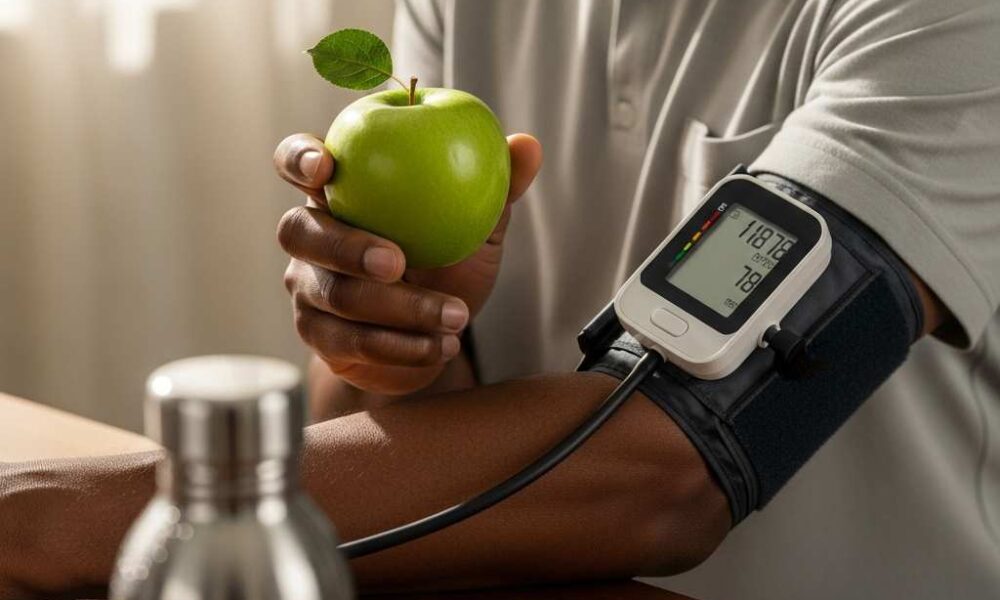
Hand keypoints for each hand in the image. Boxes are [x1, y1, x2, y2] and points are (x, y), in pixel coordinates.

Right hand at [274, 133, 541, 394]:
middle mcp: (311, 234)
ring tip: (456, 316)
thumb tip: (526, 145)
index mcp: (341, 191)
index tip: (326, 168)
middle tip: (397, 262)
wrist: (436, 335)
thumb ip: (495, 186)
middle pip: (300, 231)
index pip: (296, 159)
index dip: (299, 158)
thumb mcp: (477, 226)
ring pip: (336, 295)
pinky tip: (441, 345)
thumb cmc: (450, 265)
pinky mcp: (317, 335)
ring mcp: (308, 285)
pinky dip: (402, 346)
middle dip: (347, 246)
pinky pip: (351, 341)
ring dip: (400, 307)